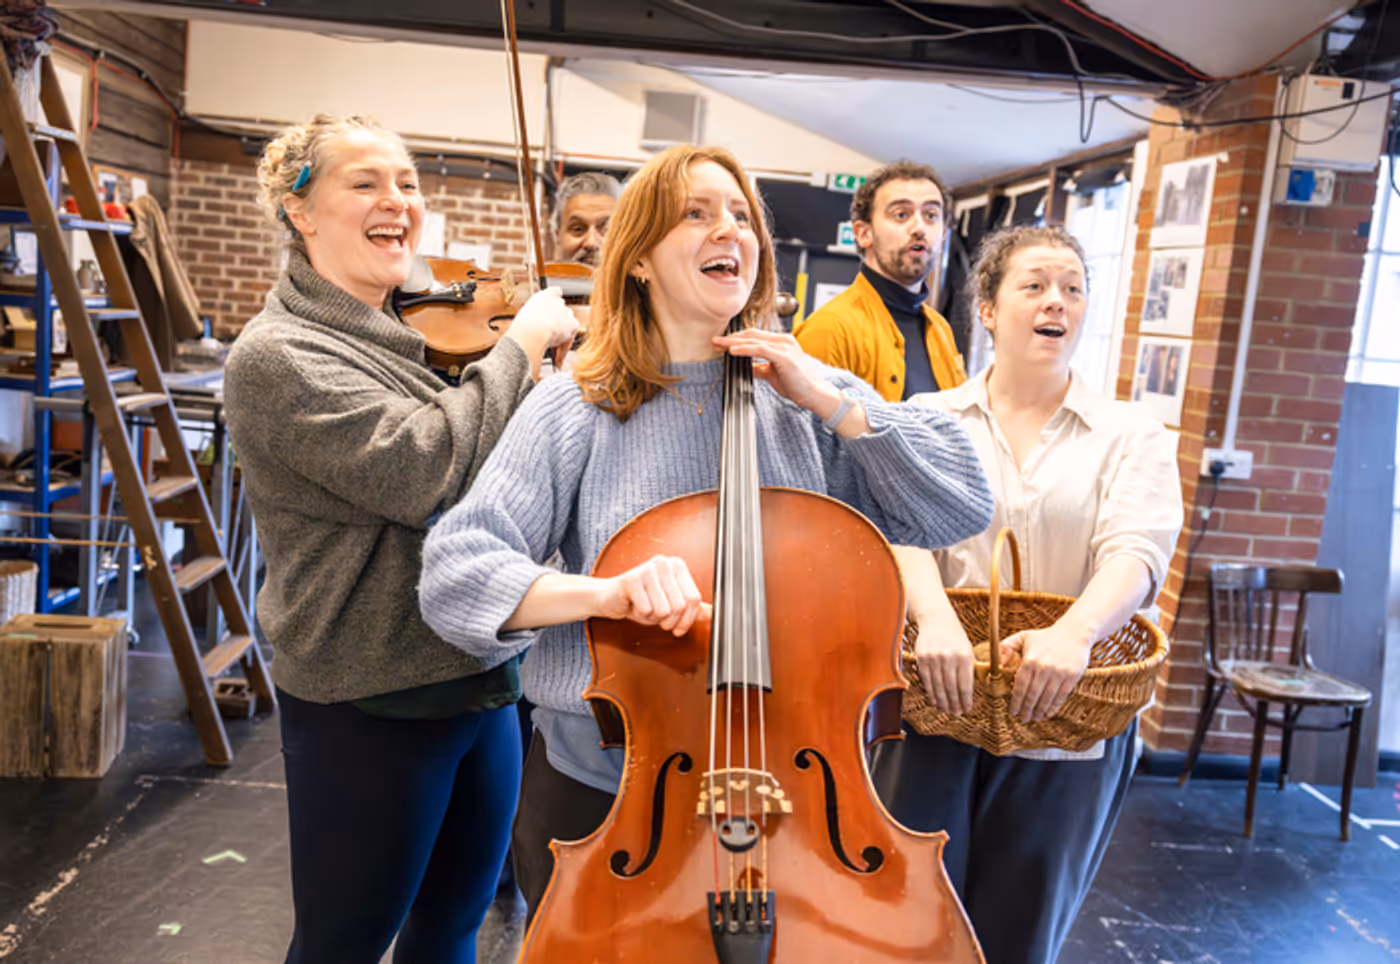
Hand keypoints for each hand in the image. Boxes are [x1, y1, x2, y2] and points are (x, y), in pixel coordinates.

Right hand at [506, 287, 579, 356]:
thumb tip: (535, 326)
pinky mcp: (573, 323)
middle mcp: (557, 301)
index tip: (554, 309)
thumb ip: (534, 316)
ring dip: (562, 334)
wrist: (532, 331)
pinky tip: (557, 355)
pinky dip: (565, 346)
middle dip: (558, 322)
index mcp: (544, 296)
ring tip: (551, 347)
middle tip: (550, 335)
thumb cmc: (524, 326)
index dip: (555, 302)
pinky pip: (571, 336)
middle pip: (562, 311)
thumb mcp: (525, 316)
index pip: (555, 292)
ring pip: (567, 325)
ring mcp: (566, 312)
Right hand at [595, 554, 706, 636]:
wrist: (609, 597)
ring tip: (645, 607)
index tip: (678, 628)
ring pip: (663, 610)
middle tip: (655, 615)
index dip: (687, 620)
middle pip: (679, 606)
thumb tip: (713, 614)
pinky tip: (634, 605)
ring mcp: (648, 569)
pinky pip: (646, 609)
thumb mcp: (670, 603)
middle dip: (667, 620)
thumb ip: (691, 608)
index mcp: (678, 566)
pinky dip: (639, 614)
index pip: (694, 599)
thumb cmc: (640, 599)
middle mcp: (665, 563)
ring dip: (652, 617)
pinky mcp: (632, 579)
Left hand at [712, 330, 831, 411]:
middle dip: (731, 339)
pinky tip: (732, 351)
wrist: (815, 394)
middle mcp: (783, 341)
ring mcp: (784, 347)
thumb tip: (746, 367)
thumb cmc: (797, 384)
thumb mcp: (773, 374)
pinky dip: (744, 349)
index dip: (736, 339)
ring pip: (753, 340)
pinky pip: (759, 350)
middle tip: (715, 342)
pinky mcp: (784, 356)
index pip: (754, 336)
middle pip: (751, 335)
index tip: (722, 344)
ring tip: (719, 345)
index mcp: (782, 342)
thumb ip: (760, 368)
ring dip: (733, 342)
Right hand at [912, 618, 974, 715]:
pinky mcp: (922, 658)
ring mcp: (934, 658)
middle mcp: (949, 657)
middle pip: (951, 688)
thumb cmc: (955, 637)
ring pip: (938, 686)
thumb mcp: (967, 650)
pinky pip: (927, 680)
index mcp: (964, 656)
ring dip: (942, 701)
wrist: (936, 620)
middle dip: (954, 703)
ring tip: (946, 710)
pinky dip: (931, 693)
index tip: (967, 708)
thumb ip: (969, 669)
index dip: (966, 699)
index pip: (965, 684)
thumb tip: (968, 693)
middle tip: (956, 713)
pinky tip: (935, 700)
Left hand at [1002, 622, 1091, 722]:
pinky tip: (1048, 713)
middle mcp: (1044, 667)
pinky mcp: (1072, 677)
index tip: (1012, 711)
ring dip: (1039, 710)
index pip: (1020, 686)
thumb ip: (1008, 647)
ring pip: (1046, 698)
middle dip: (1026, 709)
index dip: (1016, 701)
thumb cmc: (1046, 637)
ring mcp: (1059, 673)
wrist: (1074, 632)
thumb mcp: (1024, 636)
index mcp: (1030, 660)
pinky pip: (1061, 696)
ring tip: (1034, 718)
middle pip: (1032, 695)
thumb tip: (999, 664)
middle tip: (1022, 719)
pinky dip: (1054, 706)